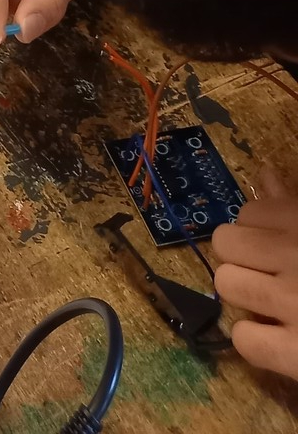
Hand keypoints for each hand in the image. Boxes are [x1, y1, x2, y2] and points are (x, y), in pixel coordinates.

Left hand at [214, 179, 297, 378]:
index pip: (248, 212)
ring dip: (246, 296)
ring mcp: (294, 305)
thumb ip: (295, 204)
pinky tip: (279, 340)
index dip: (260, 231)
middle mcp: (295, 256)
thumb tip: (266, 174)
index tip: (278, 246)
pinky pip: (245, 339)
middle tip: (270, 275)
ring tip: (274, 305)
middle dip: (244, 258)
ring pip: (227, 285)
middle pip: (225, 243)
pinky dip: (256, 341)